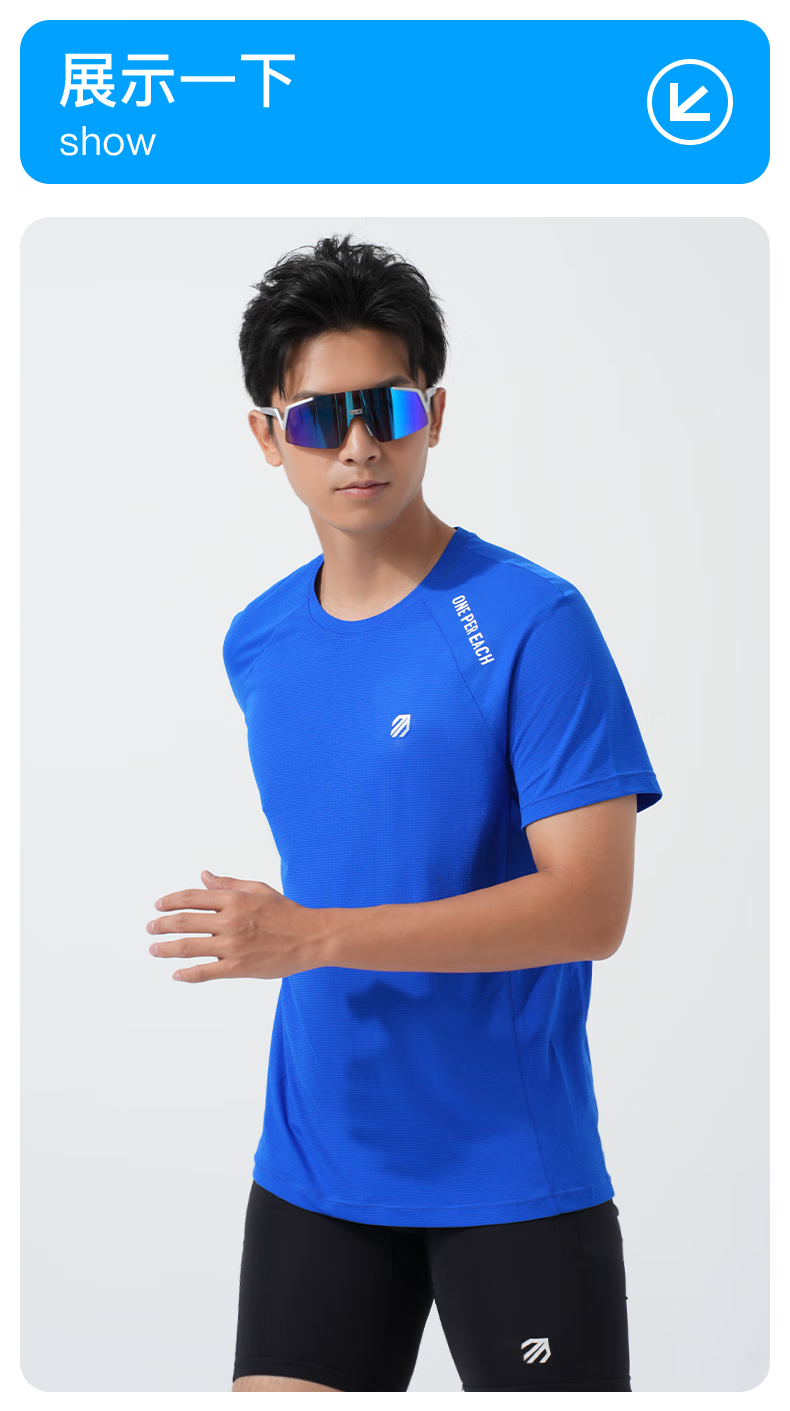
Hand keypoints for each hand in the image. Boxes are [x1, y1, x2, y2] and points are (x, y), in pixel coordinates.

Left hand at [146, 868, 324, 982]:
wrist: (311, 938)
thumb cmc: (286, 912)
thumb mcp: (258, 889)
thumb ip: (228, 884)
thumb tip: (204, 876)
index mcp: (234, 900)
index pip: (191, 898)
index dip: (170, 901)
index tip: (158, 906)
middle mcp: (230, 921)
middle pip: (183, 921)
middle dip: (161, 924)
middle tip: (150, 928)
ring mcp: (232, 946)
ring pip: (188, 947)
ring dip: (166, 948)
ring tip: (154, 949)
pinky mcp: (238, 968)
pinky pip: (205, 972)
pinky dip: (188, 974)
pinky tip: (177, 974)